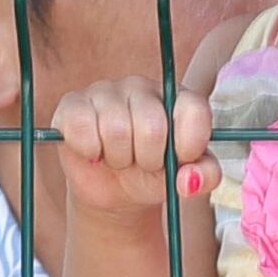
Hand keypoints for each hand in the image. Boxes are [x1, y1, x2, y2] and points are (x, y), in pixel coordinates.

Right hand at [52, 77, 210, 215]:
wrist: (114, 189)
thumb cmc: (155, 173)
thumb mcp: (186, 177)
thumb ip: (204, 176)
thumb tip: (189, 180)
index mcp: (177, 97)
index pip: (193, 110)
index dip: (189, 145)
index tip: (180, 161)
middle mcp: (142, 87)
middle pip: (152, 126)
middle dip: (149, 160)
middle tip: (143, 163)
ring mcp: (105, 91)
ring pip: (115, 130)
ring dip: (119, 159)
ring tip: (120, 159)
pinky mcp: (73, 104)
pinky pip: (82, 126)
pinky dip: (89, 151)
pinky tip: (94, 153)